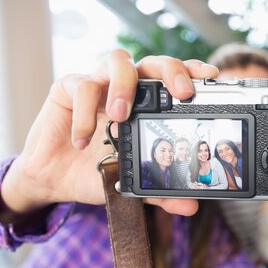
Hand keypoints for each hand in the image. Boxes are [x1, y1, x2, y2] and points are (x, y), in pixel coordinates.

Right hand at [0, 50, 218, 216]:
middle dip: (171, 71)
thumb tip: (191, 206)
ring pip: (119, 60)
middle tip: (180, 93)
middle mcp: (128, 88)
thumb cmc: (96, 171)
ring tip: (121, 116)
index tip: (212, 77)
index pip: (174, 80)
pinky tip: (82, 140)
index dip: (193, 72)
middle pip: (154, 62)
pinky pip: (80, 86)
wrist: (54, 180)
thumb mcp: (131, 184)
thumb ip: (160, 192)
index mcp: (148, 105)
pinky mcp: (68, 87)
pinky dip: (83, 114)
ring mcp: (99, 83)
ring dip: (125, 85)